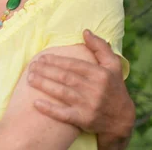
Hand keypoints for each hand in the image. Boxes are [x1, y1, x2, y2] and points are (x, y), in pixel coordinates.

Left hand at [28, 30, 134, 148]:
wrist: (122, 120)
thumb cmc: (114, 88)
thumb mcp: (113, 66)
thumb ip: (100, 47)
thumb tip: (85, 31)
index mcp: (100, 74)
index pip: (73, 64)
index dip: (56, 60)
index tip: (42, 57)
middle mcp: (94, 89)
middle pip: (65, 77)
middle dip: (46, 70)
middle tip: (32, 66)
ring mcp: (89, 105)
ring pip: (62, 92)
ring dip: (43, 85)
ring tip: (29, 78)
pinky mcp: (84, 120)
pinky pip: (64, 114)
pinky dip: (50, 109)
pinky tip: (36, 103)